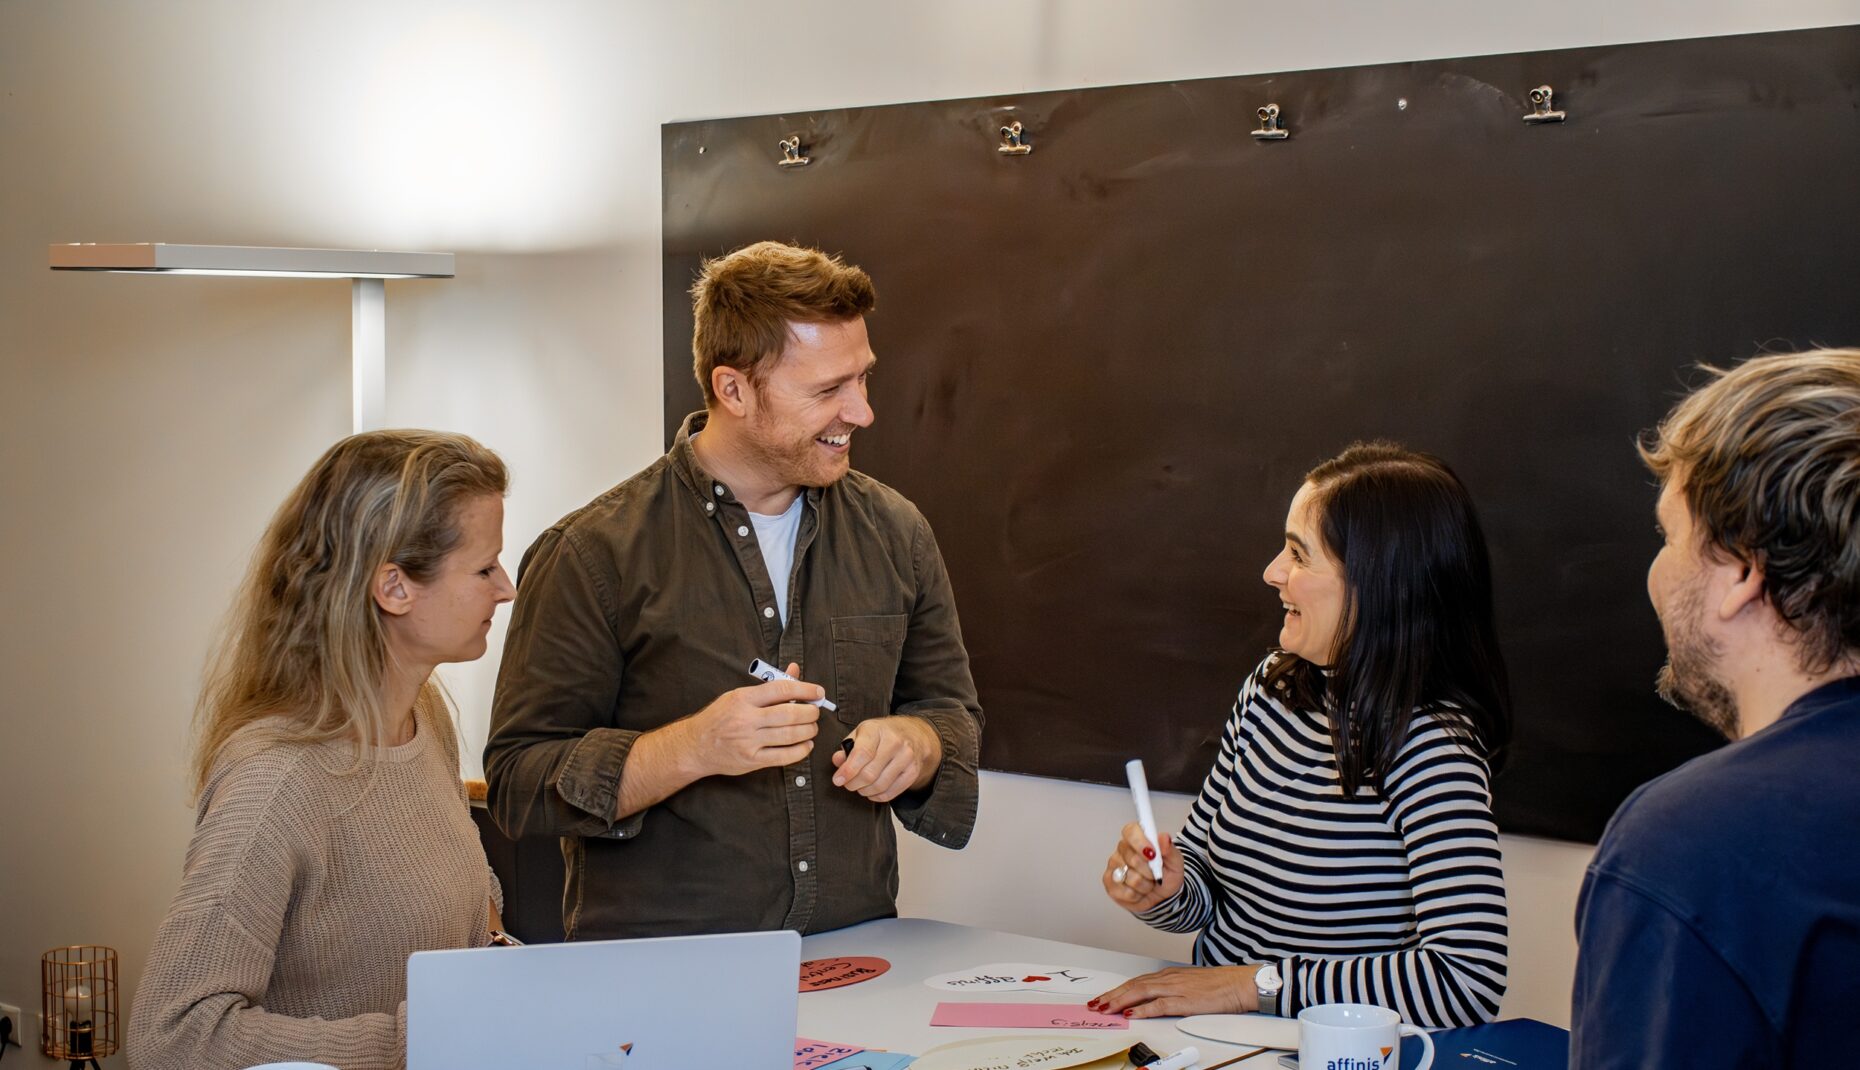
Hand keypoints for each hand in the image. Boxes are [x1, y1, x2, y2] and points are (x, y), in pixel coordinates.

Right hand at [677, 663, 821, 777]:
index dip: (805, 689)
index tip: (818, 692)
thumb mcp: (739, 695)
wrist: (695, 746)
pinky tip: (805, 744)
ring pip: (790, 735)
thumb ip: (770, 685)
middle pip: (790, 714)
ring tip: (812, 727)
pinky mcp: (751, 760)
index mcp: (743, 698)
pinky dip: (800, 750)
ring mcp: (749, 741)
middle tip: (815, 712)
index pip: (781, 689)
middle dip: (810, 712)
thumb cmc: (719, 718)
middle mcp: (746, 719)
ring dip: (808, 731)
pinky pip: (783, 756)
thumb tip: (794, 670)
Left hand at [830, 716, 941, 801]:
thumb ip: (847, 747)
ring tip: (860, 786)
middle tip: (848, 784)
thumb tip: (838, 761)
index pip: (862, 753)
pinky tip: (872, 791)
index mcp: (877, 730)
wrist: (913, 733)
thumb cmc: (882, 734)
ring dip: (865, 791)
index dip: (848, 770)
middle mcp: (894, 742)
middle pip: (869, 774)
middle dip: (853, 784)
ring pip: (880, 786)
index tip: (838, 780)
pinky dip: (877, 796)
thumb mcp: (861, 733)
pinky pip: (891, 793)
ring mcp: (906, 757)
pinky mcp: (912, 771)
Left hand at [1088, 964, 1261, 1018]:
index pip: (1136, 981)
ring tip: (1105, 1008)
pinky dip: (1144, 1009)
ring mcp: (1176, 989)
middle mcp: (1169, 979)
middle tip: (1095, 1004)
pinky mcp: (1186, 1001)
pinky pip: (1160, 1005)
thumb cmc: (1218, 985)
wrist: (1239, 983)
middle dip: (1112, 995)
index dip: (1117, 990)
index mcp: (1169, 975)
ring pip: (1141, 992)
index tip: (1103, 997)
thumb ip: (1171, 990)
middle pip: (1133, 985)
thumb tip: (1153, 1000)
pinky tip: (1133, 1013)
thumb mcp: (1189, 984)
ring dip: (1120, 1000)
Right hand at [1101, 822, 1183, 913]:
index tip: (1153, 854)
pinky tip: (1139, 892)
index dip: (1140, 843)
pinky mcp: (1110, 883)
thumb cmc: (1166, 874)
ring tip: (1149, 883)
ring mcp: (1114, 866)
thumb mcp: (1175, 862)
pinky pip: (1126, 892)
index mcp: (1137, 837)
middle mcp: (1122, 849)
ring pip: (1131, 878)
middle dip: (1150, 871)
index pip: (1131, 832)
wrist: (1163, 895)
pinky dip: (1137, 895)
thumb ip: (1169, 849)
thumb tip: (1164, 838)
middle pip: (1132, 858)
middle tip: (1156, 874)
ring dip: (1146, 885)